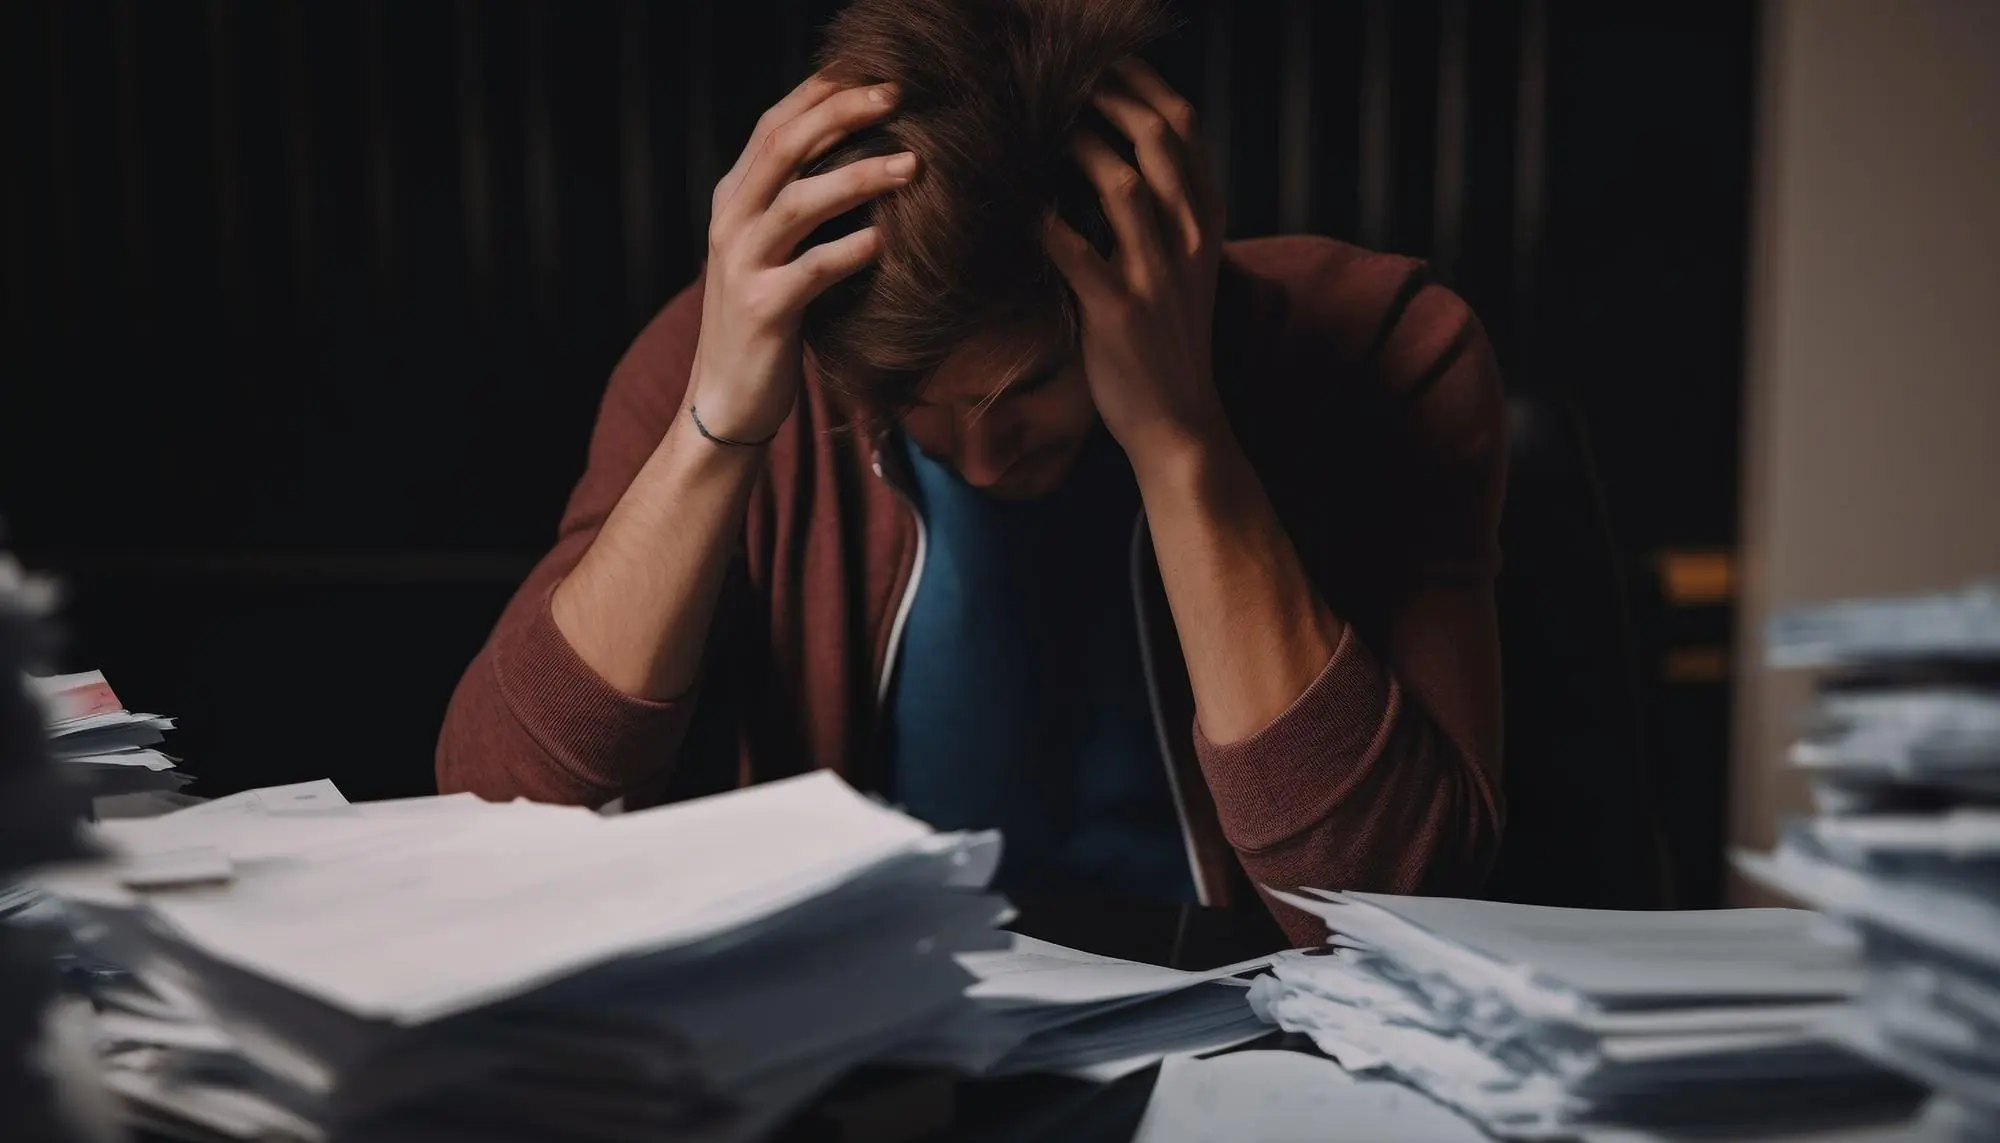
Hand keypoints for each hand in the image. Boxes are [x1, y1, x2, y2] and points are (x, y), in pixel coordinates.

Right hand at [688, 74, 916, 441]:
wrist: (726, 397)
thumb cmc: (767, 318)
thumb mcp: (771, 249)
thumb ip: (796, 202)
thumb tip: (858, 153)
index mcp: (734, 199)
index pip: (773, 125)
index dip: (820, 92)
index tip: (874, 72)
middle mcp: (732, 223)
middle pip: (783, 146)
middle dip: (841, 114)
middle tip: (897, 96)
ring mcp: (743, 265)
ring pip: (798, 202)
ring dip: (858, 176)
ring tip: (911, 163)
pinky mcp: (764, 311)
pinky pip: (811, 271)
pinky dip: (850, 251)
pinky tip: (885, 241)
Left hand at [1043, 59, 1229, 472]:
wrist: (1178, 420)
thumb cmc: (1166, 337)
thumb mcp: (1181, 264)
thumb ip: (1160, 210)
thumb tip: (1108, 153)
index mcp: (1206, 219)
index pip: (1184, 127)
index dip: (1141, 82)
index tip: (1099, 60)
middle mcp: (1190, 238)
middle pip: (1158, 138)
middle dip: (1107, 95)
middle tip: (1059, 77)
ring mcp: (1157, 275)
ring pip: (1123, 184)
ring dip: (1076, 145)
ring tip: (1037, 124)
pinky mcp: (1120, 312)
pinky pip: (1077, 253)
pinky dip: (1044, 221)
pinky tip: (1016, 203)